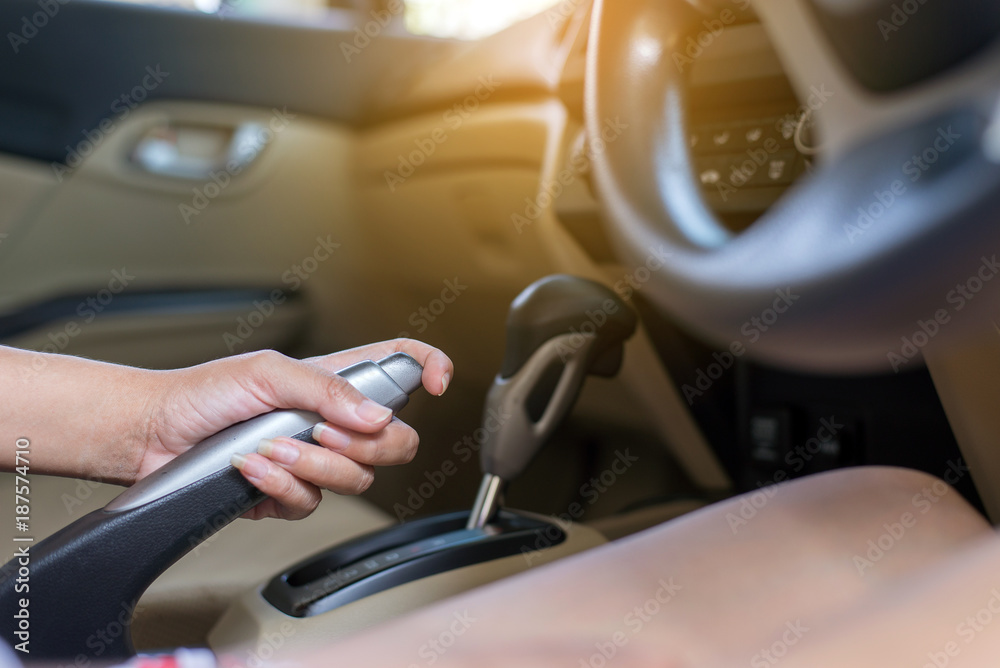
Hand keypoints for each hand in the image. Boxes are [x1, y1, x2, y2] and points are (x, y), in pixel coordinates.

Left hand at [138, 339, 452, 519]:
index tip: (438, 384)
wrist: (154, 435)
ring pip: (356, 479)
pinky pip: (312, 505)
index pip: (401, 366)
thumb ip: (329, 391)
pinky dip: (281, 488)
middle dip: (368, 444)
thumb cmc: (204, 392)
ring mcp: (314, 460)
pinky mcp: (289, 494)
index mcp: (335, 381)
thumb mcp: (268, 372)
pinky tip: (254, 470)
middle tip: (327, 434)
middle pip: (397, 439)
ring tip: (271, 449)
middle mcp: (332, 421)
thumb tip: (379, 417)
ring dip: (311, 466)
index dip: (431, 369)